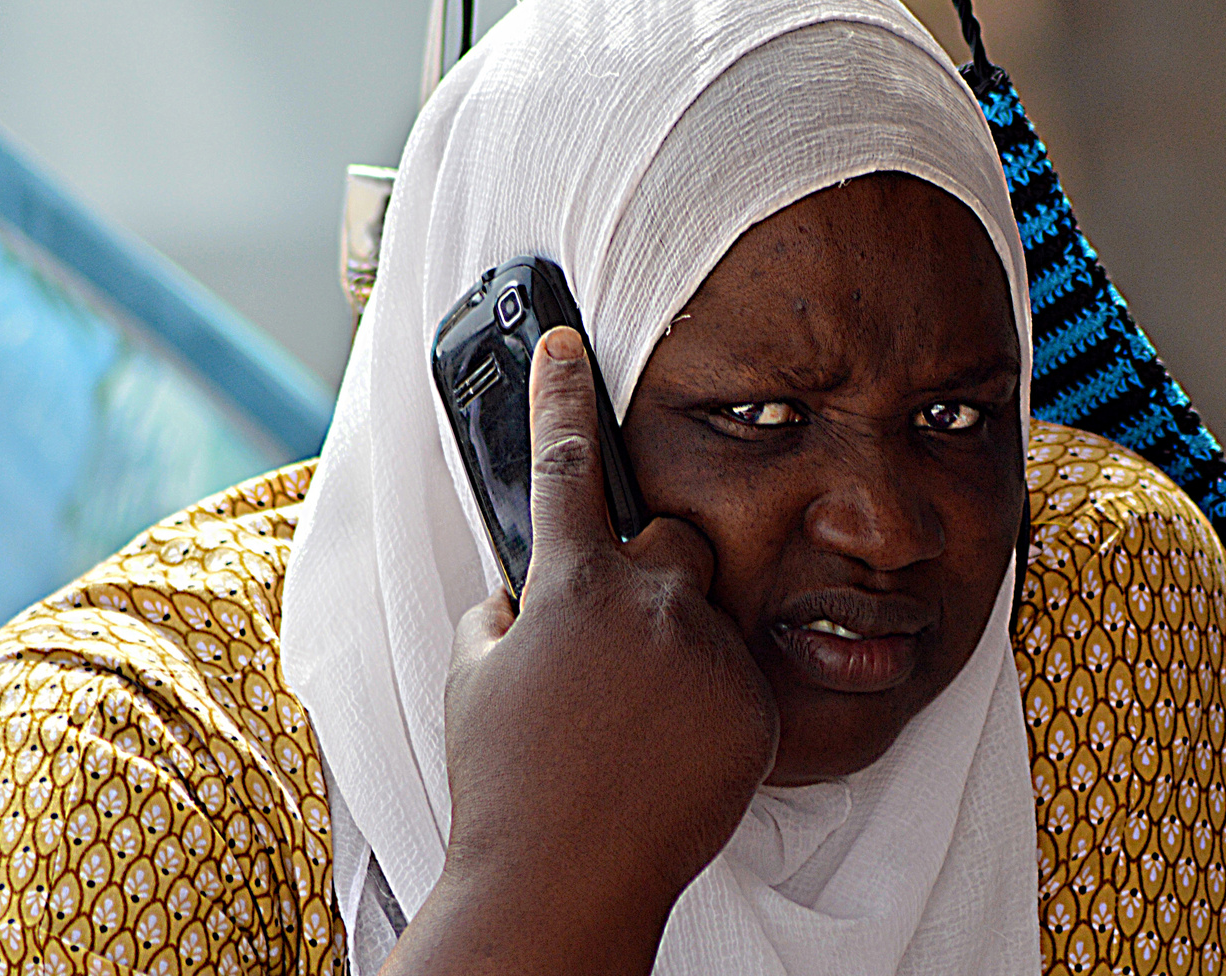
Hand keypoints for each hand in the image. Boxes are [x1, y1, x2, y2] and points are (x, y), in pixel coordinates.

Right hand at [381, 327, 776, 975]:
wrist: (565, 882)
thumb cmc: (504, 779)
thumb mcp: (472, 675)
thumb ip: (506, 607)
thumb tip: (530, 585)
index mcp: (571, 586)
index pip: (563, 462)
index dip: (559, 395)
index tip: (564, 342)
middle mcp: (650, 604)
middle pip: (674, 539)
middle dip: (649, 573)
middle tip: (616, 637)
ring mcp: (709, 654)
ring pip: (704, 613)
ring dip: (674, 646)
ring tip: (634, 719)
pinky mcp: (753, 703)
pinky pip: (734, 673)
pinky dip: (705, 699)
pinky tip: (666, 749)